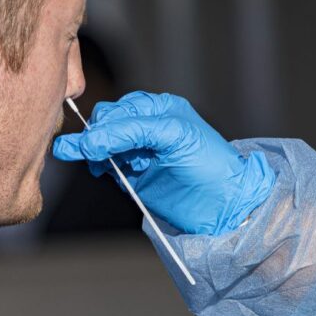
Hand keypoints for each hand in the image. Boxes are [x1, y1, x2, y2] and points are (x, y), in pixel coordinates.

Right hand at [52, 91, 274, 234]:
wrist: (223, 205)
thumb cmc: (209, 164)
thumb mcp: (173, 136)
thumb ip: (132, 132)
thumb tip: (91, 140)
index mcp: (158, 110)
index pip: (118, 110)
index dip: (103, 126)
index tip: (92, 145)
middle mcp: (146, 126)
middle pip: (106, 125)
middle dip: (97, 138)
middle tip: (93, 155)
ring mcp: (139, 151)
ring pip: (102, 144)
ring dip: (96, 154)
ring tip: (97, 166)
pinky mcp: (134, 174)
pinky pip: (107, 165)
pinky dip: (102, 167)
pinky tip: (105, 172)